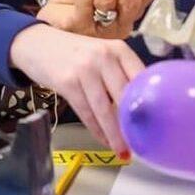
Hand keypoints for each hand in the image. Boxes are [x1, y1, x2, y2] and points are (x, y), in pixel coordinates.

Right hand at [9, 23, 143, 153]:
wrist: (38, 43)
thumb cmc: (76, 53)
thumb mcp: (102, 55)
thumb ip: (121, 74)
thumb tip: (142, 107)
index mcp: (119, 49)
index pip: (141, 79)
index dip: (149, 104)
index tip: (156, 125)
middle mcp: (104, 56)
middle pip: (124, 96)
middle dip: (132, 124)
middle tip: (141, 144)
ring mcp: (84, 69)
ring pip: (105, 108)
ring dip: (115, 134)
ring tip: (124, 151)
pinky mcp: (67, 82)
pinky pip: (86, 112)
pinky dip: (96, 130)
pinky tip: (104, 140)